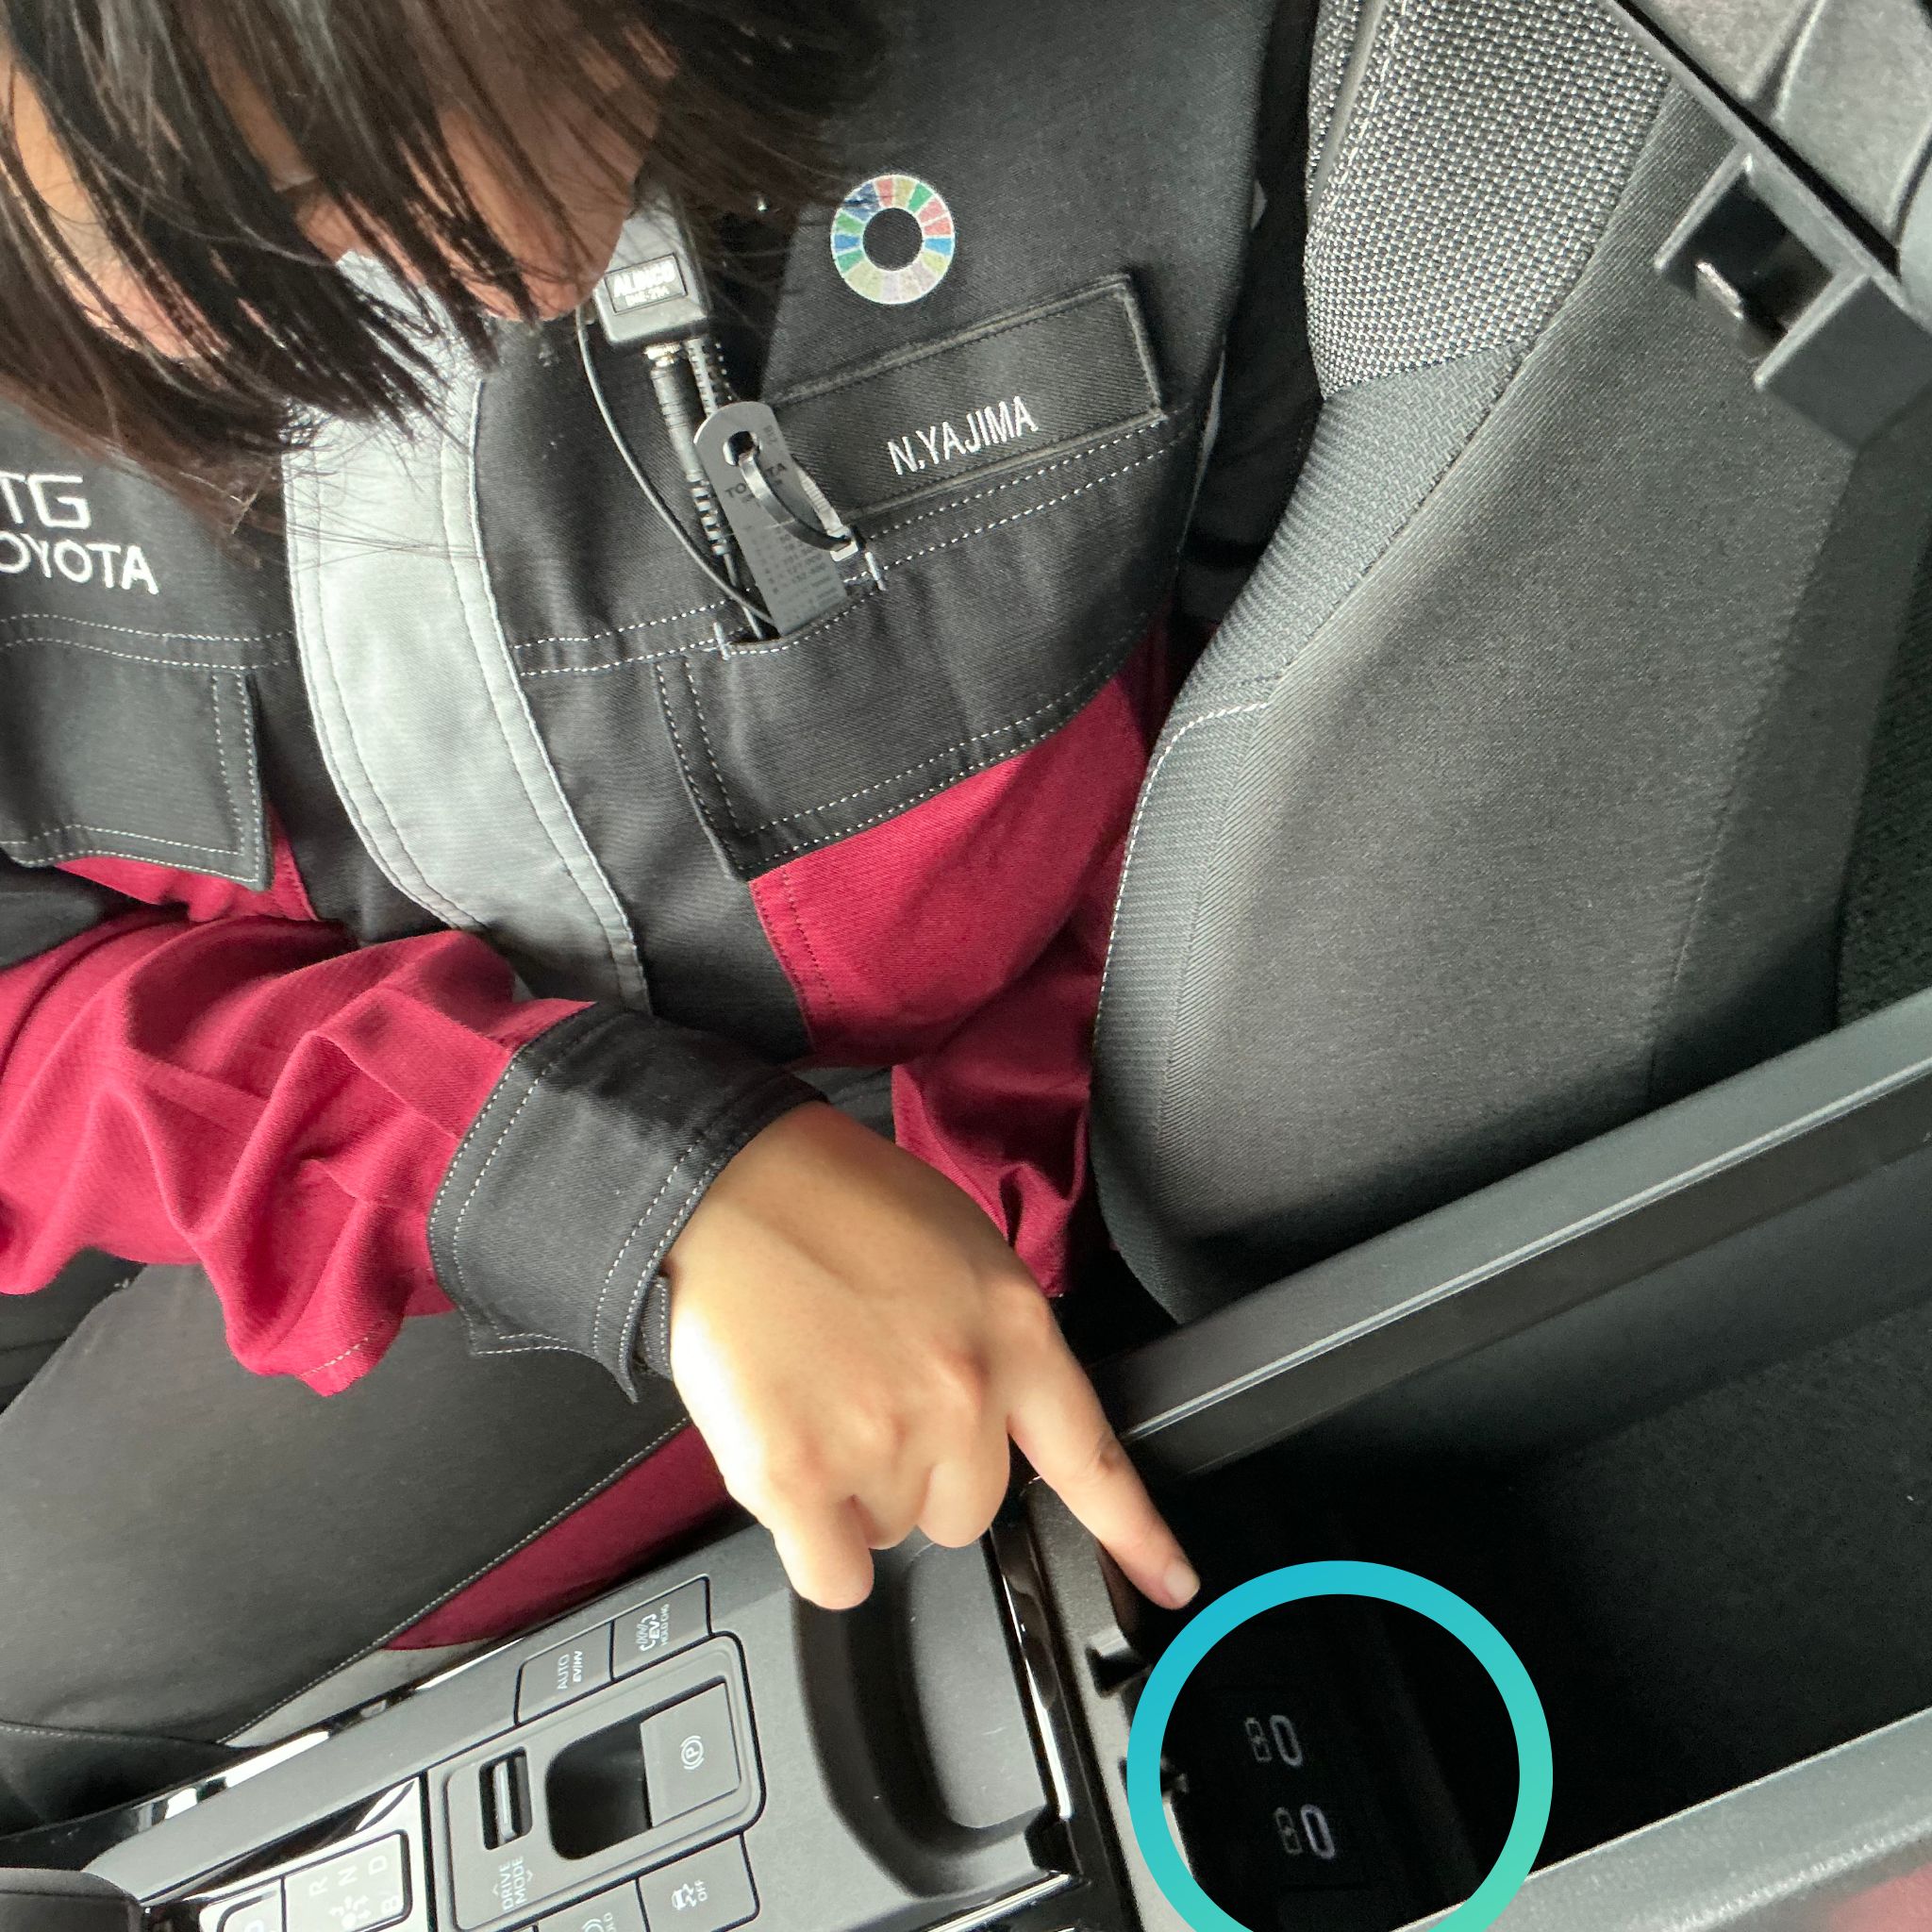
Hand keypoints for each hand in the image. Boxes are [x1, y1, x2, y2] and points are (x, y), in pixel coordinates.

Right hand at [661, 1103, 1199, 1612]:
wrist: (731, 1188)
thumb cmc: (840, 1204)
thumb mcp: (966, 1251)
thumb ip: (1000, 1341)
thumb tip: (1002, 1414)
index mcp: (1012, 1332)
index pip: (1093, 1459)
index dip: (1135, 1535)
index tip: (1169, 1583)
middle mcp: (960, 1394)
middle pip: (973, 1511)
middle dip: (929, 1474)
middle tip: (877, 1402)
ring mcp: (880, 1439)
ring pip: (898, 1531)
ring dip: (865, 1494)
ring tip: (826, 1405)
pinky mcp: (797, 1474)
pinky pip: (835, 1573)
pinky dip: (819, 1545)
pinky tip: (799, 1475)